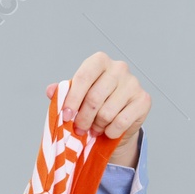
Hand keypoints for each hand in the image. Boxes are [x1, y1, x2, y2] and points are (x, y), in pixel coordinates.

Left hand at [46, 52, 149, 167]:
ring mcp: (133, 83)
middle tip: (79, 128)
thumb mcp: (75, 97)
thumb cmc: (93, 104)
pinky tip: (108, 130)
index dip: (72, 99)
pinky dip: (110, 132)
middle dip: (83, 118)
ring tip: (95, 127)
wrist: (117, 120)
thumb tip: (51, 90)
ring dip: (97, 126)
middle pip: (94, 98)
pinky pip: (121, 122)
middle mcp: (119, 68)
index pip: (83, 77)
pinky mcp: (144, 100)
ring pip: (107, 112)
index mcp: (99, 61)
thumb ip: (63, 93)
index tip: (65, 116)